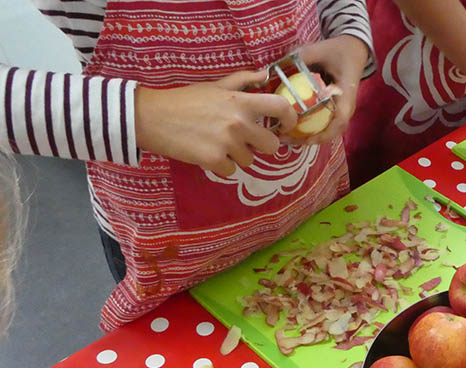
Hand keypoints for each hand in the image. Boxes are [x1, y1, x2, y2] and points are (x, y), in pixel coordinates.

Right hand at [135, 70, 297, 175]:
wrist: (151, 117)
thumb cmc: (185, 100)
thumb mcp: (214, 86)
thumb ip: (242, 80)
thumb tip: (265, 74)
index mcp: (240, 102)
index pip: (280, 108)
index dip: (290, 119)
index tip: (286, 126)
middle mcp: (239, 122)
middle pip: (271, 145)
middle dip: (260, 145)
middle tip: (244, 140)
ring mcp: (227, 143)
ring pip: (249, 160)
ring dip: (237, 156)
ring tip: (217, 143)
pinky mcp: (214, 160)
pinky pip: (231, 171)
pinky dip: (221, 166)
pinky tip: (207, 153)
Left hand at [289, 35, 369, 145]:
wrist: (353, 50)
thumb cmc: (339, 50)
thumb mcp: (321, 49)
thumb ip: (301, 57)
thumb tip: (276, 65)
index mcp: (346, 93)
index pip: (341, 119)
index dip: (326, 132)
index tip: (308, 138)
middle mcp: (346, 106)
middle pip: (332, 131)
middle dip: (310, 140)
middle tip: (287, 140)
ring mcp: (341, 110)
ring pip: (328, 131)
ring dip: (308, 137)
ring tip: (286, 139)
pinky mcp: (335, 109)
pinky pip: (324, 124)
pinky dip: (309, 130)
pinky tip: (292, 130)